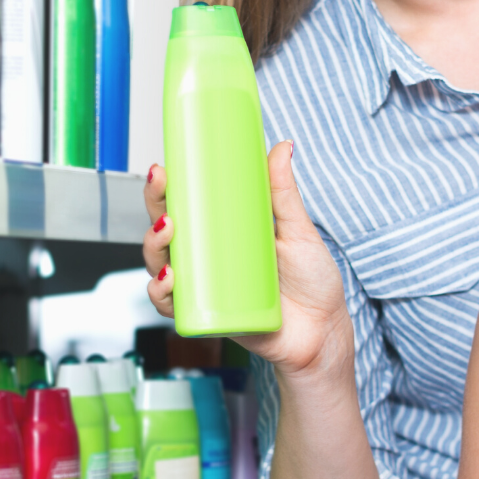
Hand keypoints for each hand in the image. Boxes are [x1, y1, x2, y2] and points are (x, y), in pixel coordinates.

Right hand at [143, 143, 353, 380]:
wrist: (324, 331)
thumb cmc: (312, 282)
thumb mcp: (298, 230)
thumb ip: (284, 192)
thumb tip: (283, 146)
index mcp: (222, 233)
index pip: (184, 206)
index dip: (166, 188)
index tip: (163, 169)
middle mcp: (206, 258)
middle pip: (165, 231)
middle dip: (154, 208)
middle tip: (162, 189)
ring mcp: (203, 287)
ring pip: (159, 265)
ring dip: (154, 247)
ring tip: (168, 231)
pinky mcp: (205, 316)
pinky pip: (171, 305)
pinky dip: (162, 292)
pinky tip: (171, 278)